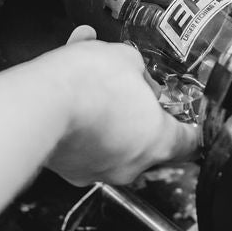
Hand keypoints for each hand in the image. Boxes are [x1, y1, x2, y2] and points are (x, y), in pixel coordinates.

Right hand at [44, 26, 198, 184]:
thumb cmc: (89, 83)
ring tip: (93, 80)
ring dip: (108, 113)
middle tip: (136, 91)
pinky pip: (82, 142)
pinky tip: (71, 91)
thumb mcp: (128, 60)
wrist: (39, 102)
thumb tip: (135, 77)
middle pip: (148, 141)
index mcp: (158, 141)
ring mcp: (97, 170)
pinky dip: (81, 119)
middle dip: (142, 114)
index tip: (190, 118)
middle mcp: (130, 165)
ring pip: (112, 140)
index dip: (192, 127)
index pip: (190, 143)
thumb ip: (139, 74)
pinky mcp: (68, 169)